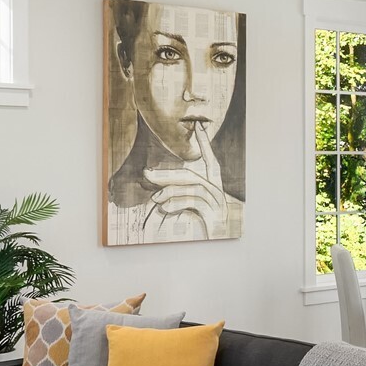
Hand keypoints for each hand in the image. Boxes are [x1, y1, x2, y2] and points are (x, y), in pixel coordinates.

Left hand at [143, 124, 229, 238]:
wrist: (219, 240)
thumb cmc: (205, 223)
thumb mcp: (192, 206)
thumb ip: (180, 195)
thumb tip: (157, 194)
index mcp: (214, 184)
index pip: (210, 159)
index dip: (205, 142)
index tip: (198, 125)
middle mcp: (218, 190)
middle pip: (191, 176)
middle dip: (167, 175)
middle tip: (146, 174)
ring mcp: (217, 202)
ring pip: (192, 187)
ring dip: (170, 192)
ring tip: (155, 199)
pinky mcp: (214, 214)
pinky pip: (194, 202)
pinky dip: (177, 204)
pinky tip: (164, 209)